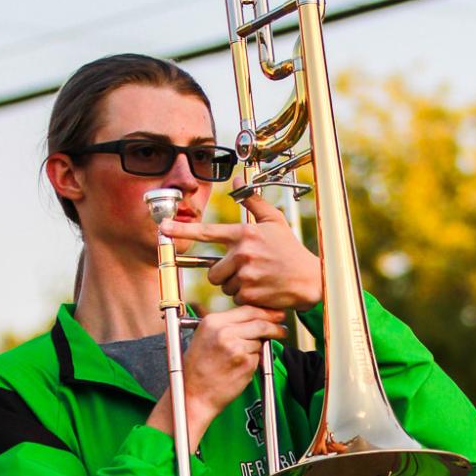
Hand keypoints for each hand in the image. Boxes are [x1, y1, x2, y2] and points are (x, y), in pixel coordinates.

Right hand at [152, 306, 287, 448]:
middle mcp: (225, 332)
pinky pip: (258, 358)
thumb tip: (255, 319)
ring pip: (260, 342)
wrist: (194, 395)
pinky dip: (253, 362)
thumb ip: (227, 325)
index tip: (275, 315)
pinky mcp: (245, 363)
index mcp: (213, 322)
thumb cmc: (197, 369)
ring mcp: (236, 348)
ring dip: (258, 349)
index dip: (266, 312)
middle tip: (282, 330)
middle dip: (275, 326)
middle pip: (260, 323)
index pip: (248, 310)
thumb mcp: (204, 338)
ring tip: (240, 359)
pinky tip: (238, 369)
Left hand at [166, 195, 322, 311]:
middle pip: (213, 271)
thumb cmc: (290, 249)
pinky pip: (236, 299)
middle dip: (225, 274)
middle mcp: (243, 253)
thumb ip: (253, 201)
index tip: (163, 228)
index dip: (182, 230)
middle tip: (246, 271)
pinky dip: (247, 298)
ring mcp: (246, 274)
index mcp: (244, 233)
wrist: (311, 278)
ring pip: (224, 286)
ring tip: (257, 279)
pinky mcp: (250, 294)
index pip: (207, 232)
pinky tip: (262, 290)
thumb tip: (239, 177)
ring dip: (236, 286)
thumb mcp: (275, 221)